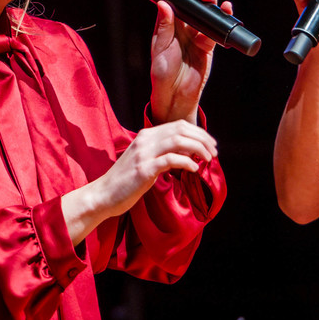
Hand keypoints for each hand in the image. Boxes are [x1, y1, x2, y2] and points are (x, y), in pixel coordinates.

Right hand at [89, 120, 217, 220]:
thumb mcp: (145, 160)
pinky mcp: (144, 169)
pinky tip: (194, 169)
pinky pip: (170, 160)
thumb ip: (163, 152)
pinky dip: (186, 162)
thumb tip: (189, 152)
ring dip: (198, 149)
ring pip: (178, 141)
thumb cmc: (126, 181)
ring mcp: (143, 154)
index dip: (198, 132)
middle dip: (202, 139)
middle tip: (214, 152)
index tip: (210, 144)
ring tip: (208, 159)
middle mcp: (145, 140)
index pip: (178, 125)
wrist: (104, 194)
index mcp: (146, 136)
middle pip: (181, 130)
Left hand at [148, 0, 232, 122]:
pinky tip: (224, 9)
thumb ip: (164, 27)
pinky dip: (222, 16)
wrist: (177, 94)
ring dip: (209, 0)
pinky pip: (217, 27)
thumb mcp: (160, 48)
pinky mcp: (209, 43)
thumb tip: (163, 3)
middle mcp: (182, 25)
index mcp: (167, 23)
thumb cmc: (162, 72)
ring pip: (205, 10)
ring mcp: (197, 33)